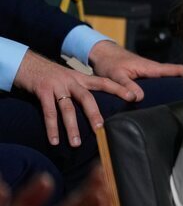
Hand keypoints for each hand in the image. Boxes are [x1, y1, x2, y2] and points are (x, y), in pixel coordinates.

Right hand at [12, 51, 136, 145]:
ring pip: (67, 108)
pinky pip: (48, 112)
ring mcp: (56, 85)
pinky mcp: (42, 90)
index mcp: (81, 78)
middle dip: (94, 114)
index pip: (104, 82)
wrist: (26, 62)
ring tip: (76, 143)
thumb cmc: (50, 76)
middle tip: (101, 129)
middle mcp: (71, 81)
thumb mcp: (69, 79)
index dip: (119, 89)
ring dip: (71, 127)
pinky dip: (51, 127)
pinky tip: (54, 141)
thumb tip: (96, 109)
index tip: (134, 96)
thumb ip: (81, 91)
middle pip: (87, 98)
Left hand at [87, 41, 182, 102]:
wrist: (102, 54)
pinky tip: (169, 96)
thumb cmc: (109, 62)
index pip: (172, 70)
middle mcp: (153, 69)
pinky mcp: (145, 76)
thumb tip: (139, 98)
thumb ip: (126, 85)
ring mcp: (150, 73)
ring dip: (176, 85)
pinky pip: (159, 82)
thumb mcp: (116, 75)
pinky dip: (166, 86)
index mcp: (149, 67)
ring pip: (167, 79)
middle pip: (174, 76)